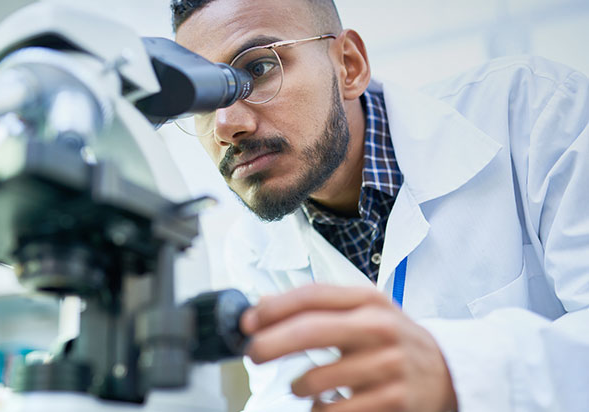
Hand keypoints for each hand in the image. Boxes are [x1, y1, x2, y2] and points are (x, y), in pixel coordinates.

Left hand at [241, 285, 457, 411]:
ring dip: (297, 386)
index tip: (248, 321)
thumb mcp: (363, 311)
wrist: (448, 371)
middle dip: (270, 344)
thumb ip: (319, 306)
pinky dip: (319, 411)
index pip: (312, 295)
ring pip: (317, 379)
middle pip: (310, 331)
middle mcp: (379, 328)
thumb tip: (262, 305)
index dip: (274, 308)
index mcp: (369, 300)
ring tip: (301, 386)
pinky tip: (323, 405)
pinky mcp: (394, 401)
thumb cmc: (392, 339)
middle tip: (252, 354)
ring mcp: (387, 365)